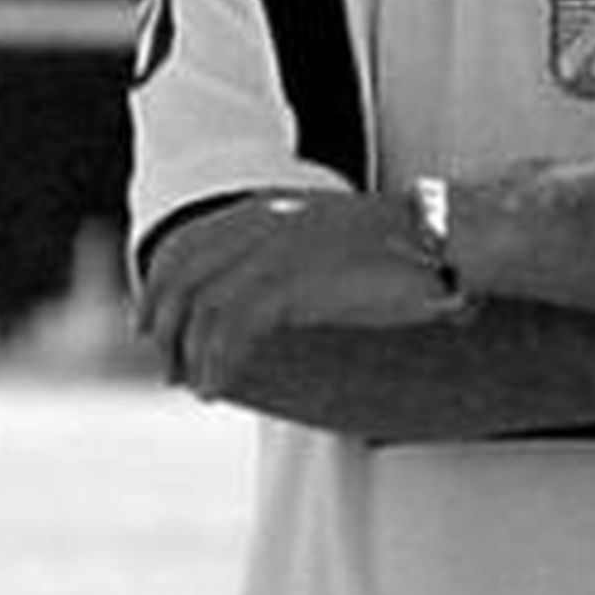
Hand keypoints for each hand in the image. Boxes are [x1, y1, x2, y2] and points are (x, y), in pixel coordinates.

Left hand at [138, 191, 465, 397]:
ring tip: (197, 385)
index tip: (151, 325)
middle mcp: (262, 222)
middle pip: (182, 273)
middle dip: (164, 325)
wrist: (443, 238)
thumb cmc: (403, 248)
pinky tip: (217, 387)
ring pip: (200, 305)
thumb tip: (274, 295)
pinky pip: (229, 328)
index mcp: (269, 207)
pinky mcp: (289, 282)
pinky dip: (215, 362)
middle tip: (166, 368)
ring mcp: (273, 249)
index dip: (160, 285)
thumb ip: (295, 254)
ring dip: (189, 353)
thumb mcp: (334, 241)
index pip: (189, 243)